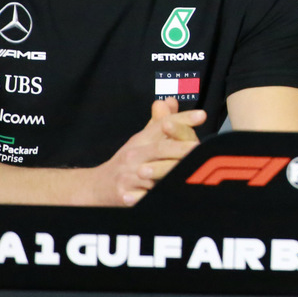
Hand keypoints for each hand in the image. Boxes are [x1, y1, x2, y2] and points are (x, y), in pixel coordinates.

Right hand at [89, 98, 205, 205]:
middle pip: (160, 148)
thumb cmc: (127, 162)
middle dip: (181, 148)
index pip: (162, 125)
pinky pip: (143, 196)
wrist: (96, 186)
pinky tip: (167, 191)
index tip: (201, 115)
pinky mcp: (125, 196)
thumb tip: (170, 101)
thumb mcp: (141, 140)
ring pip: (152, 173)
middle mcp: (133, 155)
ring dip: (169, 171)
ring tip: (189, 168)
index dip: (182, 119)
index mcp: (140, 140)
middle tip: (199, 146)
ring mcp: (128, 176)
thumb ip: (159, 122)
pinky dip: (152, 194)